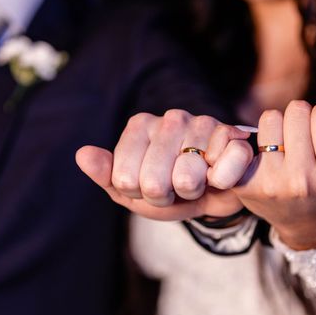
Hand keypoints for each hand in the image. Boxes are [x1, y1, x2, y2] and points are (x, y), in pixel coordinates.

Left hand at [76, 110, 250, 220]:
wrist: (213, 194)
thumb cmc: (168, 189)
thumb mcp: (131, 190)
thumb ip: (106, 174)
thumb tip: (82, 155)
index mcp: (140, 126)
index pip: (124, 179)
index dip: (140, 194)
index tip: (151, 186)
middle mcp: (170, 119)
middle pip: (153, 182)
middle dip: (166, 196)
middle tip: (175, 187)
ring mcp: (203, 124)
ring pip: (187, 180)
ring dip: (193, 192)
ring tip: (198, 180)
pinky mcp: (233, 136)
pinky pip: (220, 173)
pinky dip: (220, 184)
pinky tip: (219, 175)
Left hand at [207, 101, 315, 248]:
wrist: (303, 221)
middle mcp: (301, 180)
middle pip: (297, 111)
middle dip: (301, 120)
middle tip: (302, 140)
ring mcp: (270, 182)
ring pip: (270, 119)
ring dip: (277, 128)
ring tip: (284, 147)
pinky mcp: (244, 183)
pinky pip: (242, 139)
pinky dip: (252, 140)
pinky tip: (261, 155)